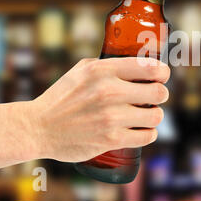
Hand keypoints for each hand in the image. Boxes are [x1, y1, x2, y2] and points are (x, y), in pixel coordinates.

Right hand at [30, 57, 169, 161]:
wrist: (38, 128)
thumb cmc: (62, 97)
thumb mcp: (81, 70)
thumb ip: (108, 64)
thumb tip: (135, 62)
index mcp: (103, 70)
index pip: (151, 67)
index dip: (162, 72)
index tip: (161, 76)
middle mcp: (109, 91)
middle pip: (159, 92)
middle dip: (160, 95)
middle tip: (154, 97)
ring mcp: (111, 117)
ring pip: (156, 116)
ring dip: (154, 116)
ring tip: (146, 115)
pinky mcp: (111, 139)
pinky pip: (147, 136)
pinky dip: (148, 133)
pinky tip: (141, 130)